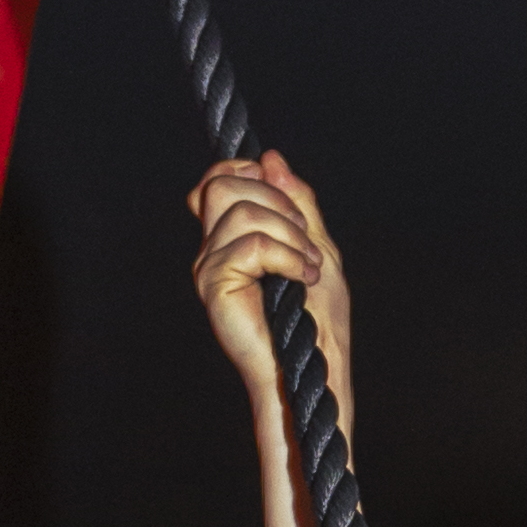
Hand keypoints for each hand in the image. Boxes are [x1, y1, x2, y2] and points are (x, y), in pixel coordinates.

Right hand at [191, 150, 352, 423]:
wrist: (313, 369)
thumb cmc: (317, 319)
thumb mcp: (316, 243)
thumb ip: (295, 201)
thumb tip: (270, 158)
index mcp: (231, 238)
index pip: (216, 180)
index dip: (246, 171)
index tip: (281, 193)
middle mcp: (212, 249)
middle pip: (223, 185)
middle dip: (277, 202)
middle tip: (305, 242)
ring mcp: (209, 267)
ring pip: (240, 211)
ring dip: (290, 234)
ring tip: (310, 267)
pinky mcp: (214, 286)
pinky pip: (250, 244)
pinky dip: (288, 255)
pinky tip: (304, 277)